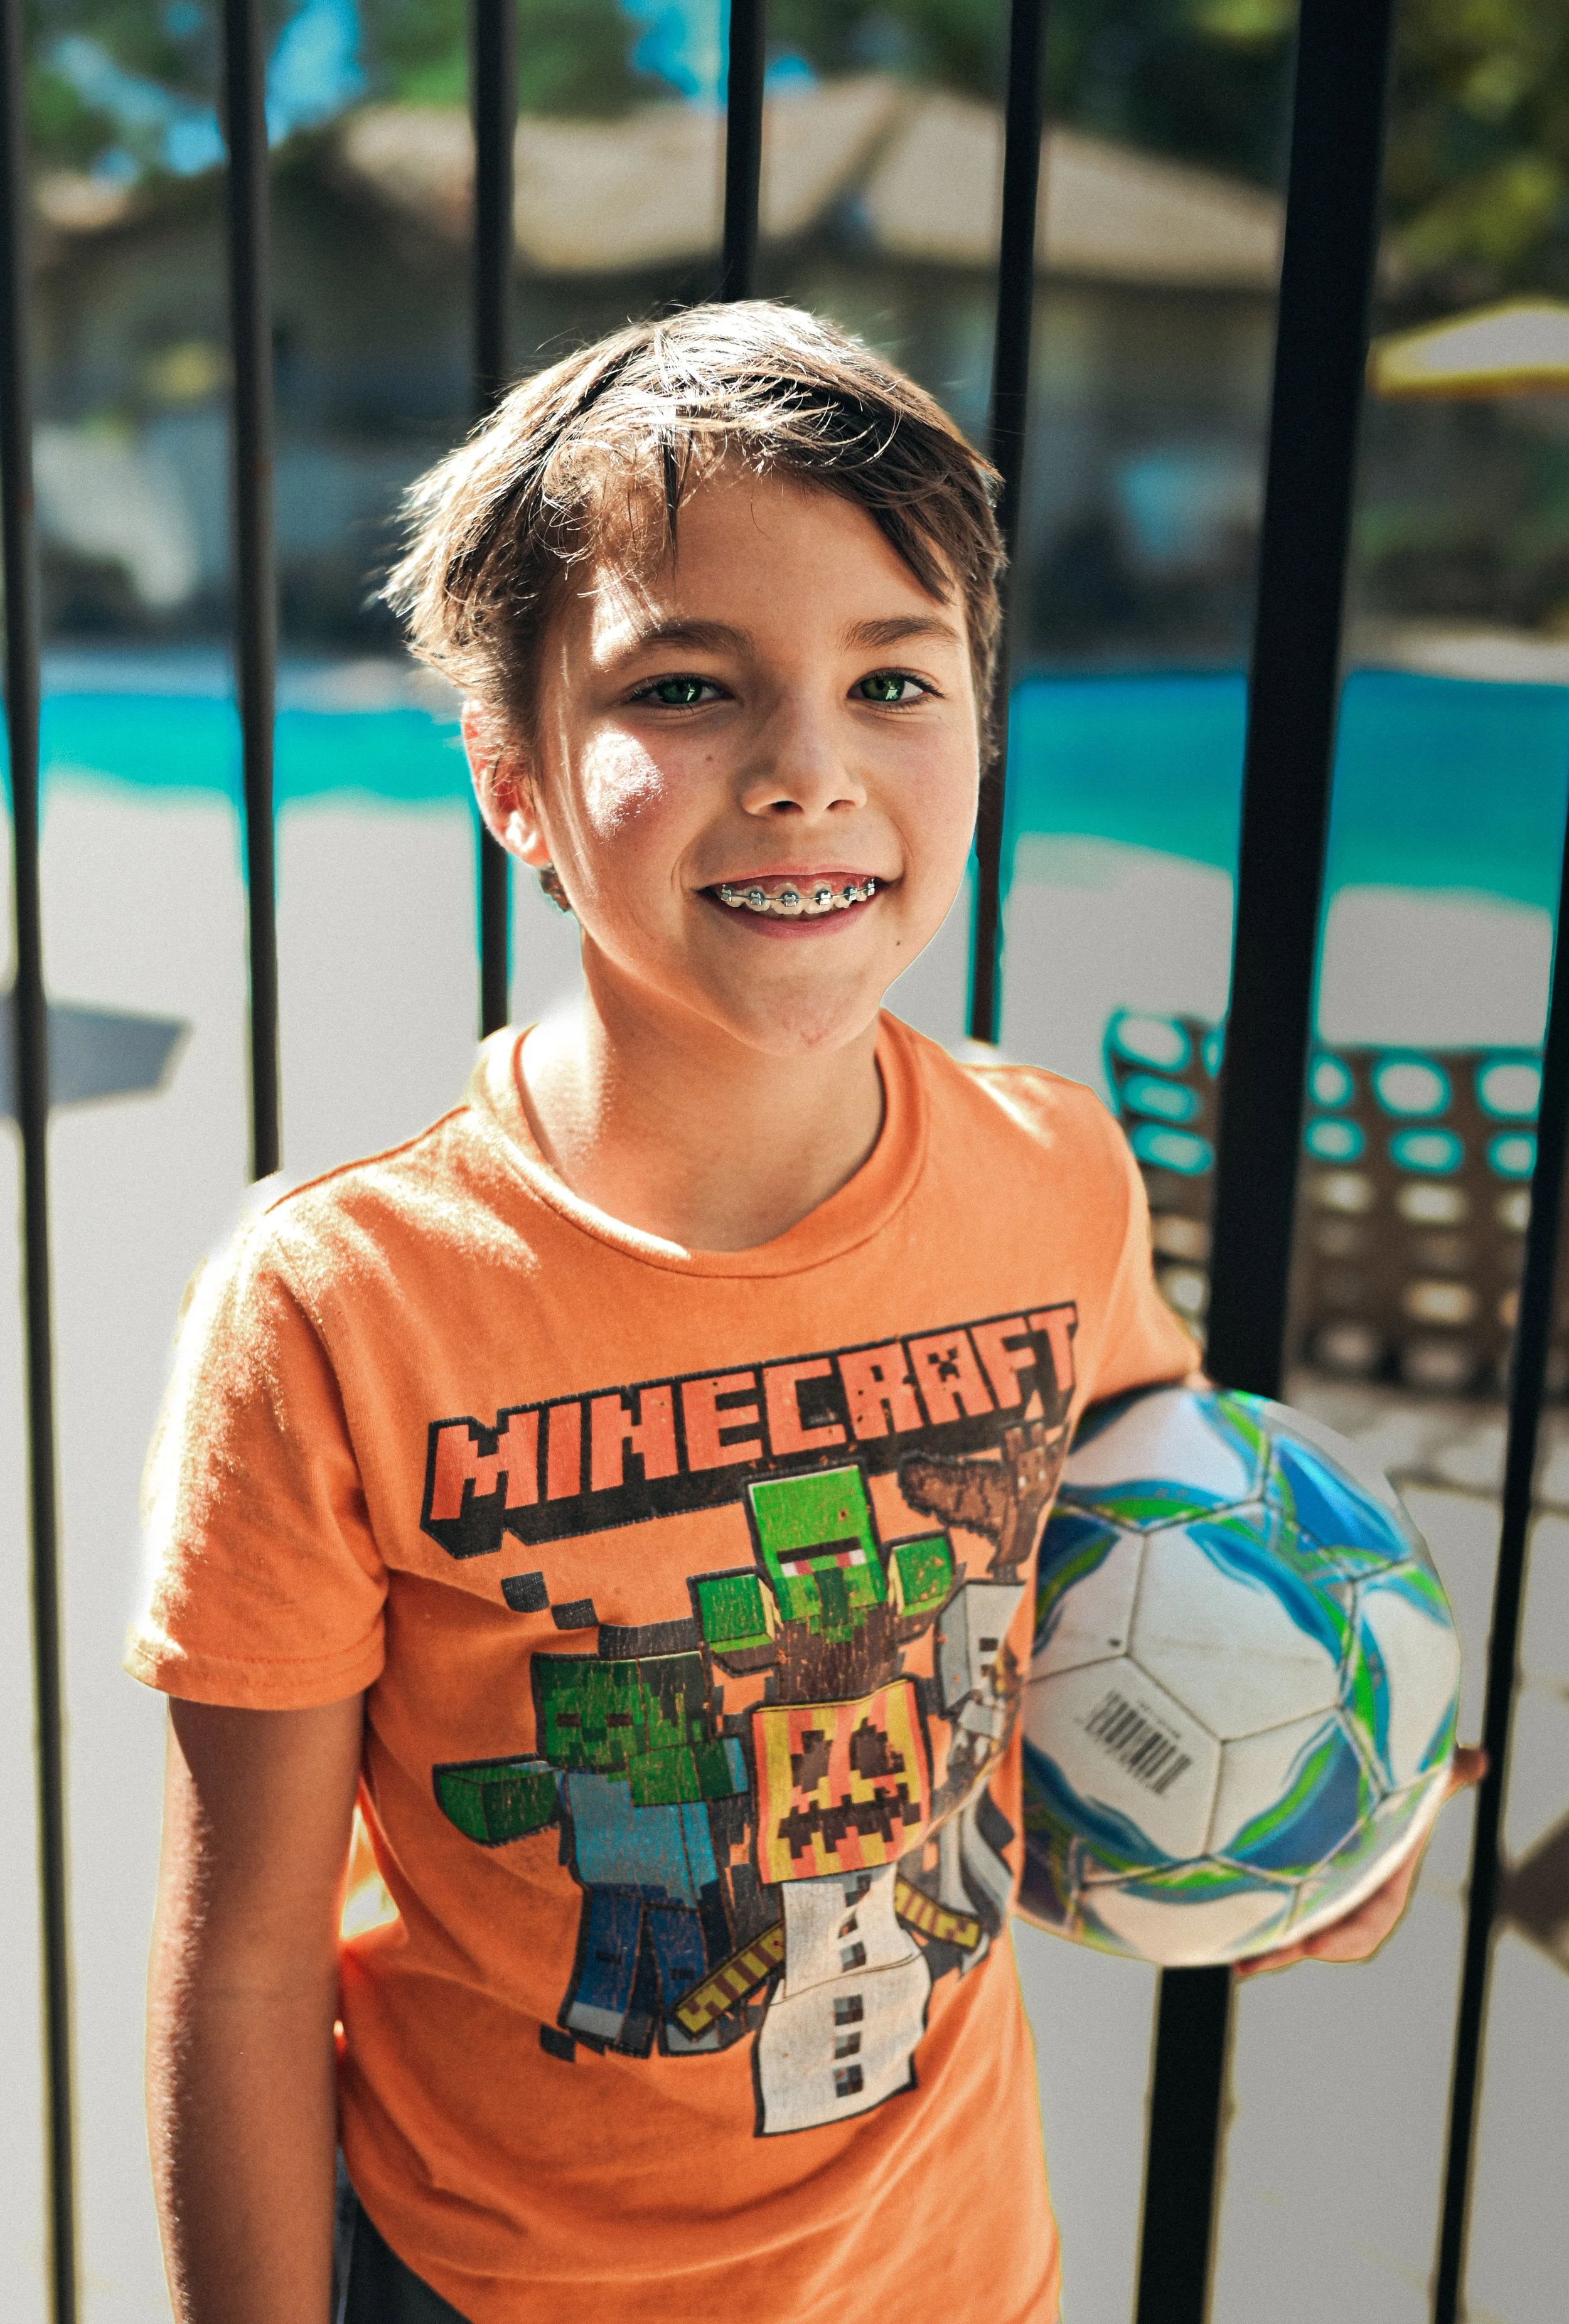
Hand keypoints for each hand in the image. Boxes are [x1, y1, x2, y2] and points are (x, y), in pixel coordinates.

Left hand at [1235, 1745, 1485, 1977]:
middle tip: (1250, 1961)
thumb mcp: (1410, 1767)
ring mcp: (1310, 1871)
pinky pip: (1261, 1889)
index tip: (1314, 1944)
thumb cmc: (1387, 1756)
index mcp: (1381, 1866)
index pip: (1373, 1915)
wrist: (1351, 1740)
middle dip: (1289, 1947)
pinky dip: (1241, 1904)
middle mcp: (1346, 1876)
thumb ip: (1441, 1767)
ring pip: (1287, 1915)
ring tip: (1228, 1954)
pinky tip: (1209, 1912)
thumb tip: (1479, 1757)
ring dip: (1260, 1937)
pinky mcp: (1276, 1858)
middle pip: (1321, 1927)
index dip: (1347, 1936)